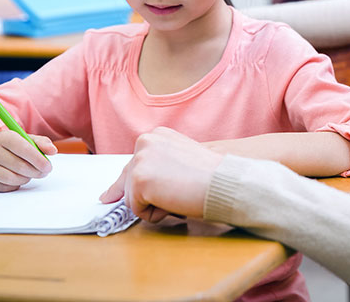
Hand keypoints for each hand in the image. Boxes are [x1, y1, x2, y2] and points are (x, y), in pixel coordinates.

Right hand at [0, 130, 55, 191]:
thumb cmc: (15, 147)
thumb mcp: (28, 140)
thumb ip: (43, 143)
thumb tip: (53, 151)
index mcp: (4, 137)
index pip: (23, 148)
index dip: (38, 159)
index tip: (48, 166)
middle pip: (19, 166)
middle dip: (36, 171)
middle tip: (44, 172)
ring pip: (12, 178)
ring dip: (26, 178)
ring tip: (30, 173)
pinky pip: (5, 187)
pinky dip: (16, 185)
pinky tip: (17, 178)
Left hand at [100, 127, 223, 222]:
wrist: (224, 181)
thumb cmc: (211, 175)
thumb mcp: (180, 160)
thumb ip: (157, 166)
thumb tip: (124, 188)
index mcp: (156, 135)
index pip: (134, 165)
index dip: (143, 183)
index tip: (147, 188)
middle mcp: (144, 141)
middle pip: (128, 182)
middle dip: (147, 195)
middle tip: (175, 191)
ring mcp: (139, 159)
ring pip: (131, 198)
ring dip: (154, 204)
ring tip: (179, 194)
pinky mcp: (138, 179)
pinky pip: (137, 211)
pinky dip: (155, 215)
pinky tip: (175, 202)